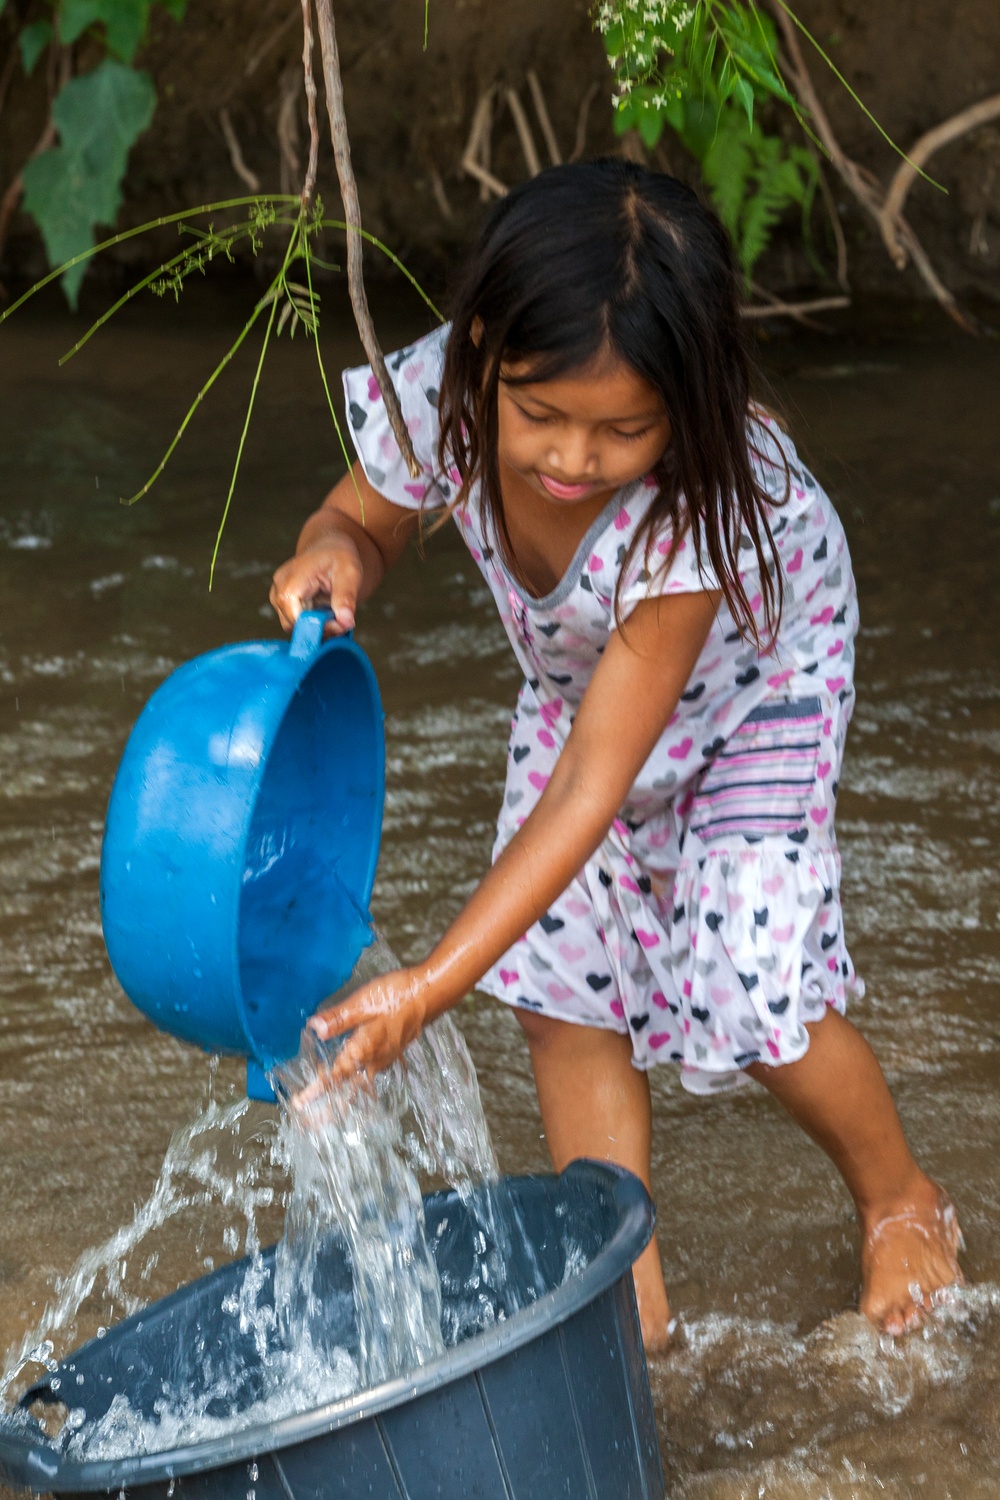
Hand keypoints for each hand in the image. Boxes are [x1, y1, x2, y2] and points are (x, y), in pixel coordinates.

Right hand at [269, 537, 362, 635]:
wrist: (329, 548)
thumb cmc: (337, 556)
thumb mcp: (349, 572)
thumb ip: (346, 597)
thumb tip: (345, 622)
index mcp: (291, 578)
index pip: (293, 614)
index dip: (316, 626)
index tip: (339, 625)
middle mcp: (279, 589)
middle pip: (293, 624)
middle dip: (320, 629)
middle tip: (343, 622)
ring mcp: (279, 598)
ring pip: (294, 627)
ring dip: (318, 628)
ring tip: (337, 615)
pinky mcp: (284, 606)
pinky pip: (297, 624)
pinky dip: (315, 625)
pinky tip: (328, 615)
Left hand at [292, 966, 428, 1107]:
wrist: (430, 994)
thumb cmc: (398, 996)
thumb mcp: (364, 1002)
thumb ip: (339, 1018)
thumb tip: (314, 1029)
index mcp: (364, 1048)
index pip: (336, 1076)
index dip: (317, 1090)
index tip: (300, 1103)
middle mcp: (375, 1059)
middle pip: (349, 1088)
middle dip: (330, 1105)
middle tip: (311, 1119)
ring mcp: (385, 1057)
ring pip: (360, 1082)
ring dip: (344, 1094)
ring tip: (330, 1104)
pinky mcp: (392, 1050)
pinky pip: (371, 1073)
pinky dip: (358, 1081)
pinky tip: (355, 1076)